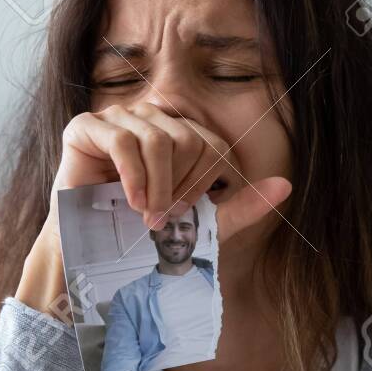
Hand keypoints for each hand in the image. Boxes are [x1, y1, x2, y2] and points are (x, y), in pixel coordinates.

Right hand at [52, 102, 290, 238]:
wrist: (90, 252)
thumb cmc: (143, 234)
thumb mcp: (201, 225)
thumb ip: (242, 206)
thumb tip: (285, 186)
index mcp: (181, 134)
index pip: (212, 146)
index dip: (202, 184)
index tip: (181, 213)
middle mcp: (151, 118)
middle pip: (189, 140)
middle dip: (179, 187)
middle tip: (159, 216)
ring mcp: (117, 118)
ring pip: (158, 139)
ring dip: (156, 186)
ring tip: (142, 212)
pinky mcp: (86, 127)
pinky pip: (122, 139)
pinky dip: (132, 176)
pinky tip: (127, 201)